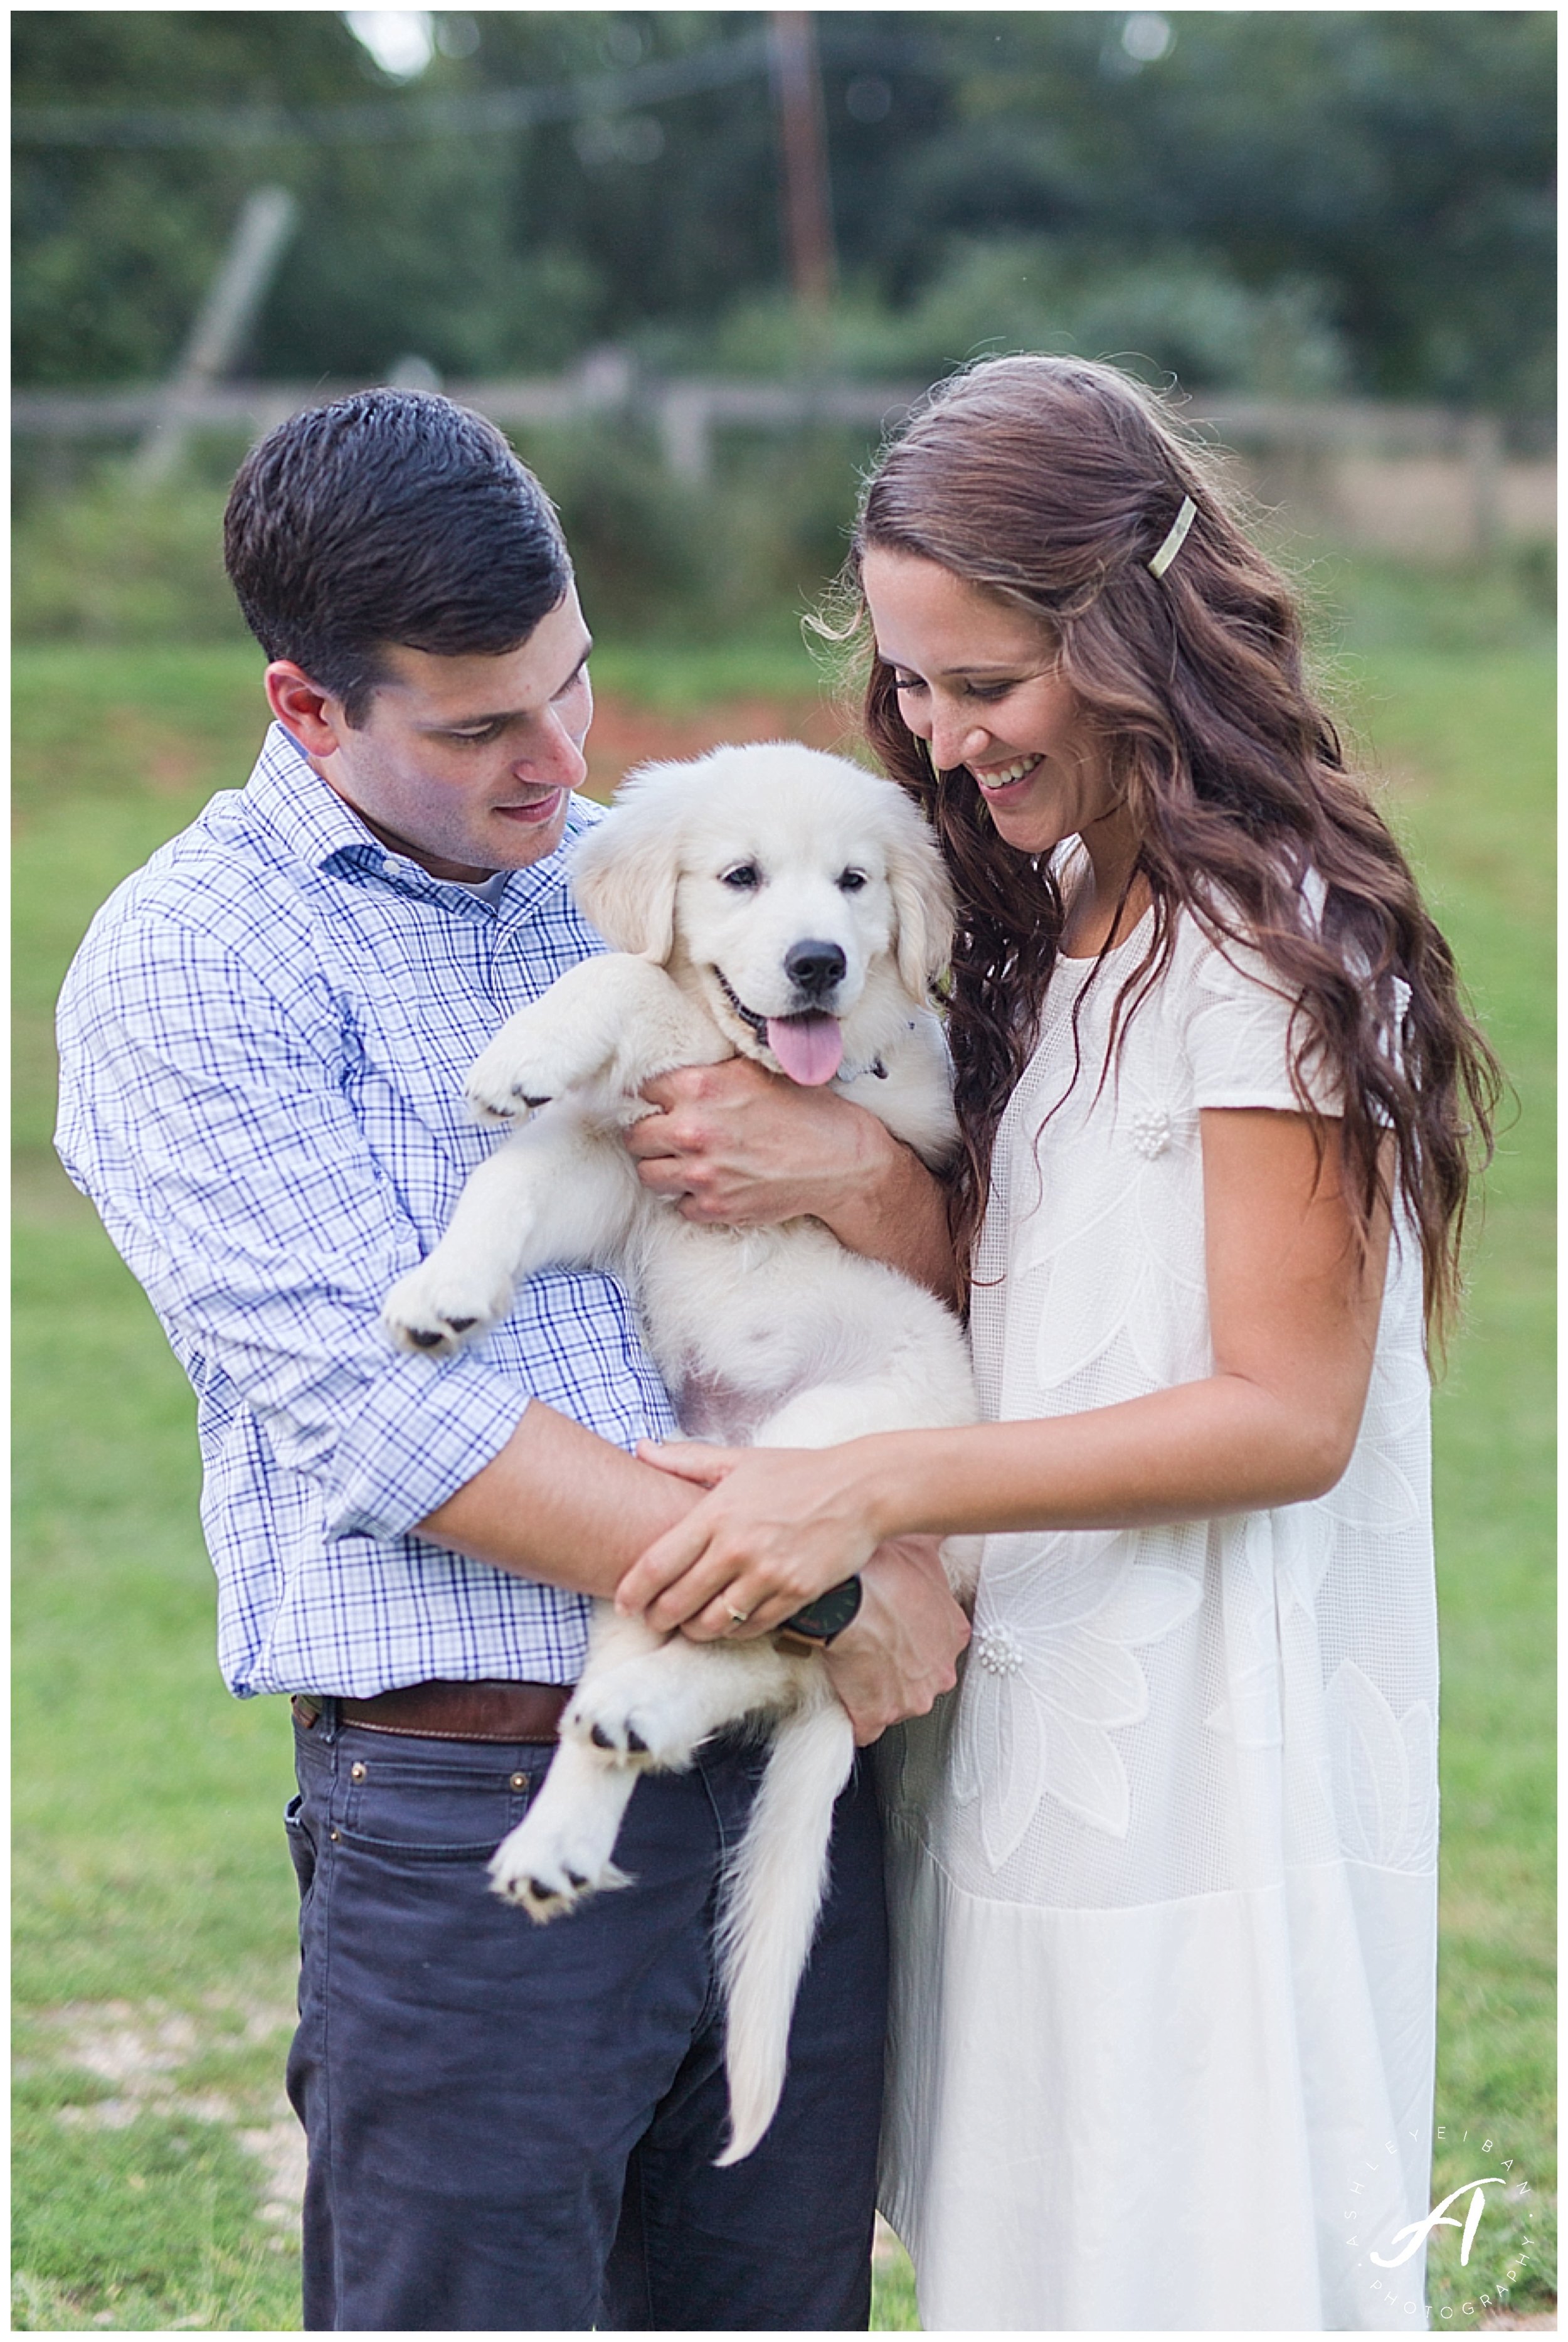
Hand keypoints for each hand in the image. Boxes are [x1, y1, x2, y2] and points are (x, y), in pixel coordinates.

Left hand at [616, 1438, 887, 1639]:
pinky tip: (730, 1620)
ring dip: (694, 1630)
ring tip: (690, 1624)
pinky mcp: (796, 1595)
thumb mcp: (739, 1459)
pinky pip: (751, 1628)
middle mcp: (738, 1547)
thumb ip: (685, 1460)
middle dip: (659, 1618)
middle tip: (654, 1619)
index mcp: (717, 1513)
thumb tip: (640, 1448)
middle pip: (678, 1602)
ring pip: (712, 1624)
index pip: (657, 1564)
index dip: (633, 1592)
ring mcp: (768, 1574)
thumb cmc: (797, 1471)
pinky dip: (734, 1630)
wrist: (862, 1489)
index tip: (625, 1603)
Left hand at [624, 1060, 869, 1226]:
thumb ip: (711, 1071)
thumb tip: (674, 1071)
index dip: (653, 1096)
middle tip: (666, 1133)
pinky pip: (678, 1205)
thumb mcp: (757, 1071)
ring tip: (683, 1160)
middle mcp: (693, 1130)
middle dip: (649, 1133)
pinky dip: (689, 1197)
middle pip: (636, 1135)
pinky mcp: (714, 1207)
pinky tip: (711, 1183)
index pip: (642, 1091)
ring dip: (662, 1167)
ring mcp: (701, 1173)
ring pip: (648, 1174)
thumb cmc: (805, 1111)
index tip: (660, 1102)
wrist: (840, 1163)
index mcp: (700, 1088)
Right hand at [822, 1538, 970, 1745]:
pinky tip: (837, 1692)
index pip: (940, 1643)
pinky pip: (862, 1726)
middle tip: (868, 1643)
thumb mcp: (922, 1545)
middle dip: (895, 1665)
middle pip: (919, 1677)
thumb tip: (954, 1515)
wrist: (842, 1598)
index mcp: (954, 1634)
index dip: (913, 1634)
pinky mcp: (875, 1718)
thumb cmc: (879, 1571)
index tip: (893, 1625)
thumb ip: (941, 1536)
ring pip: (892, 1702)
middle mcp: (939, 1672)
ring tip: (847, 1661)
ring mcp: (908, 1700)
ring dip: (871, 1688)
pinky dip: (849, 1714)